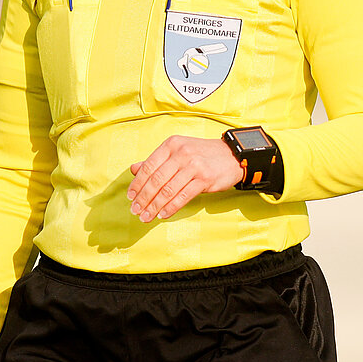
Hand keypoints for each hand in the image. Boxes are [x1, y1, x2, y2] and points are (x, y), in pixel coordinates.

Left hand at [127, 135, 244, 221]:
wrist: (231, 156)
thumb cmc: (201, 155)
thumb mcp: (178, 152)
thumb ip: (156, 161)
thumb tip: (133, 169)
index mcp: (171, 145)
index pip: (149, 166)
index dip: (137, 183)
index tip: (130, 197)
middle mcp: (181, 153)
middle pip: (156, 180)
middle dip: (144, 198)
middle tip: (136, 211)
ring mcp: (194, 166)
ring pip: (168, 190)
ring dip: (155, 206)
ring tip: (146, 216)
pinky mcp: (205, 179)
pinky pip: (183, 196)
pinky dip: (171, 207)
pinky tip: (163, 215)